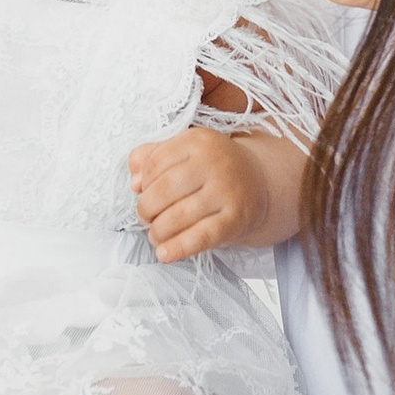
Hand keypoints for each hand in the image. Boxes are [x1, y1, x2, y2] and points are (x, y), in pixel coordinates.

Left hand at [127, 125, 299, 261]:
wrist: (259, 182)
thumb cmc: (211, 168)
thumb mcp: (184, 152)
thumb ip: (151, 157)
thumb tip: (134, 182)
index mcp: (197, 141)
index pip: (155, 163)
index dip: (143, 182)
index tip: (143, 192)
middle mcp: (214, 163)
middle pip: (164, 190)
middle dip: (146, 208)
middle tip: (146, 216)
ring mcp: (227, 192)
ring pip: (179, 216)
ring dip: (158, 230)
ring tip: (155, 234)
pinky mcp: (235, 220)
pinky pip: (201, 237)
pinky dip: (178, 248)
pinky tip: (164, 253)